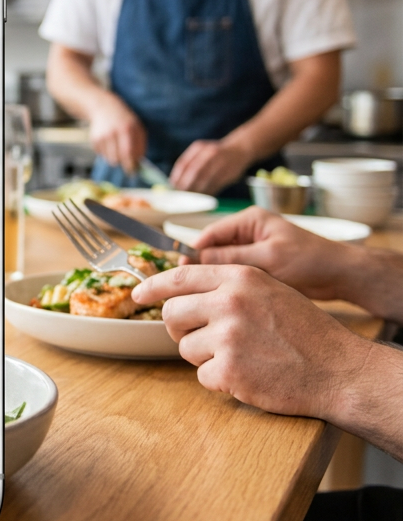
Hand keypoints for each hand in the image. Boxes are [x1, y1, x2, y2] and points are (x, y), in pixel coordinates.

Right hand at [88, 96, 145, 173]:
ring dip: (115, 158)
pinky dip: (107, 152)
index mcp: (126, 129)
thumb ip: (141, 145)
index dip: (130, 164)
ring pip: (109, 159)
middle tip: (126, 163)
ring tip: (117, 148)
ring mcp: (101, 136)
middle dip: (122, 164)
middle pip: (116, 159)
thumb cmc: (124, 120)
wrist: (104, 108)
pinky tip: (109, 142)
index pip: (127, 152)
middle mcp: (112, 133)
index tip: (133, 171)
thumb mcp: (138, 127)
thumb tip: (139, 162)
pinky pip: (102, 155)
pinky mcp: (93, 140)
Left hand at [132, 264, 372, 419]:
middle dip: (179, 329)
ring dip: (205, 356)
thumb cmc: (305, 331)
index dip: (153, 286)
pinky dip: (220, 380)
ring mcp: (227, 336)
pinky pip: (202, 376)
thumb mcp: (269, 290)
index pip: (179, 276)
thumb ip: (227, 286)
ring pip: (184, 347)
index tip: (138, 294)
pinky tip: (248, 374)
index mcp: (239, 277)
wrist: (338, 369)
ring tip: (240, 355)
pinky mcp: (228, 369)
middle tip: (201, 337)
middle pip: (172, 313)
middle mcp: (229, 302)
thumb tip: (180, 290)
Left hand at [169, 139, 250, 194]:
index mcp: (199, 148)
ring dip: (197, 191)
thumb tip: (174, 183)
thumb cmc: (214, 154)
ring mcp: (221, 162)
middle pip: (194, 172)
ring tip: (190, 199)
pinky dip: (208, 193)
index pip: (183, 164)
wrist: (239, 149)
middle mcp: (209, 153)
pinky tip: (203, 197)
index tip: (172, 187)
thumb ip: (188, 164)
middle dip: (186, 185)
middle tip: (180, 195)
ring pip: (205, 180)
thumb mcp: (200, 152)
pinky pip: (216, 185)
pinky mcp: (229, 173)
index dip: (177, 177)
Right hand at [191, 206, 350, 301]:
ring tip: (202, 295)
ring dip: (214, 279)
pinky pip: (234, 275)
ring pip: (221, 265)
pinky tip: (220, 299)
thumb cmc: (310, 261)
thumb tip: (194, 260)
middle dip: (200, 267)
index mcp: (249, 221)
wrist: (342, 276)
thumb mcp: (268, 258)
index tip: (178, 270)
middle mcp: (247, 233)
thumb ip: (231, 257)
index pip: (209, 234)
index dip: (192, 251)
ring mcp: (252, 251)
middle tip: (187, 287)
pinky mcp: (259, 268)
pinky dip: (227, 286)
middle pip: (212, 249)